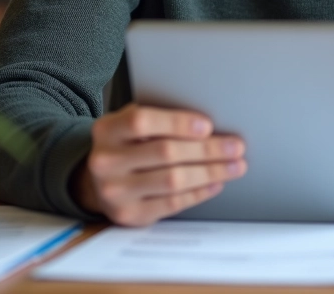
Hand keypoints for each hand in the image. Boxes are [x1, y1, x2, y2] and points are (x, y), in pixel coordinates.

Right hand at [74, 103, 246, 225]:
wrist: (97, 182)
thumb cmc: (125, 145)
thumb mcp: (130, 125)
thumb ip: (158, 119)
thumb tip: (207, 124)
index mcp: (106, 130)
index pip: (141, 122)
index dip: (177, 122)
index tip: (208, 126)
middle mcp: (106, 161)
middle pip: (165, 152)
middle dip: (206, 150)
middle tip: (235, 147)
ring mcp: (116, 192)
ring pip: (173, 180)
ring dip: (210, 172)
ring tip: (234, 166)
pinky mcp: (130, 215)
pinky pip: (172, 203)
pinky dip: (199, 192)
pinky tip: (216, 183)